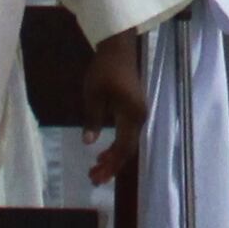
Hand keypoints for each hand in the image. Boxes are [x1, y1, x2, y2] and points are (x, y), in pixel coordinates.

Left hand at [79, 26, 152, 187]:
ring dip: (114, 157)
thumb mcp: (93, 95)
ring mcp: (138, 114)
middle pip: (127, 149)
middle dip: (112, 166)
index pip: (123, 147)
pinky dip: (117, 146)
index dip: (110, 164)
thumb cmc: (105, 70)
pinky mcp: (134, 110)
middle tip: (94, 178)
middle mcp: (139, 118)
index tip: (95, 175)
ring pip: (128, 143)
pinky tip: (104, 152)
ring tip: (97, 169)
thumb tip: (89, 142)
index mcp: (131, 115)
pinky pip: (127, 134)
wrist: (119, 48)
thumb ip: (93, 119)